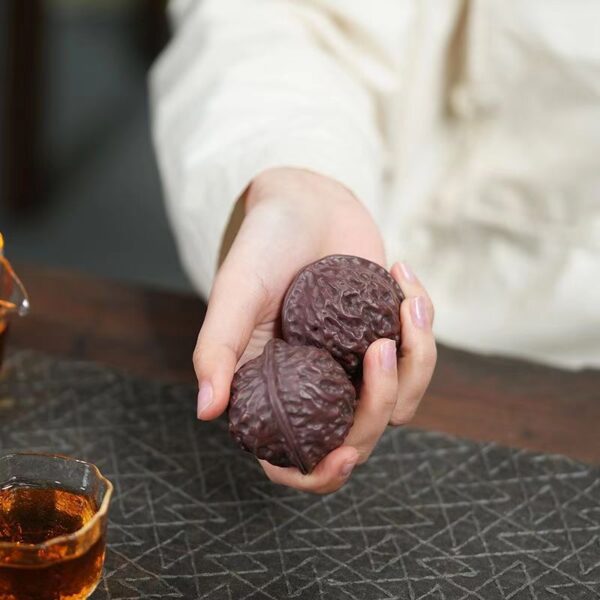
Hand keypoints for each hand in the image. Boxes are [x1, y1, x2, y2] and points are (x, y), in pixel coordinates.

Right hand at [194, 168, 435, 492]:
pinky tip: (404, 277)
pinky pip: (419, 355)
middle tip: (377, 347)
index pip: (294, 458)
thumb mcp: (234, 293)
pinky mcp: (385, 337)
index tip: (344, 456)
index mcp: (274, 389)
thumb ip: (217, 350)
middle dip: (380, 403)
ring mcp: (354, 365)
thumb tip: (206, 412)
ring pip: (402, 401)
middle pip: (359, 435)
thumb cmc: (263, 247)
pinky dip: (423, 322)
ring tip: (405, 299)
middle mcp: (316, 387)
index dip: (319, 474)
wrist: (304, 204)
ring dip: (416, 358)